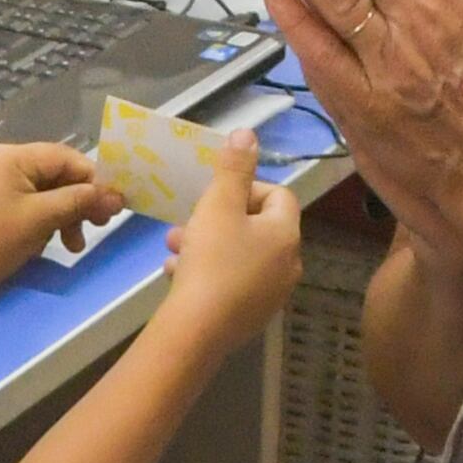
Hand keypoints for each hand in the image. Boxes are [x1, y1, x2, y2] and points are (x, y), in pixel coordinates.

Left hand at [0, 138, 121, 285]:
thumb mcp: (42, 219)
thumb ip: (81, 201)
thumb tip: (118, 196)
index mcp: (7, 155)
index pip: (63, 157)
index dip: (92, 179)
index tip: (112, 205)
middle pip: (54, 173)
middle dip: (77, 202)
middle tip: (98, 227)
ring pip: (43, 189)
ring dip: (63, 215)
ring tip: (73, 244)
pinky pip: (26, 199)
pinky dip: (43, 218)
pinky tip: (51, 241)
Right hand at [155, 137, 302, 357]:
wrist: (198, 329)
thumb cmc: (211, 259)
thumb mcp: (217, 205)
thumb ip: (233, 168)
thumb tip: (247, 133)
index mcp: (286, 234)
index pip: (278, 195)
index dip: (246, 188)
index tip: (215, 196)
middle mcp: (288, 264)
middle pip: (258, 227)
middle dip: (219, 219)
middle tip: (187, 222)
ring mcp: (272, 294)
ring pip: (241, 255)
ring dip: (209, 245)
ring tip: (174, 248)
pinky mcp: (252, 316)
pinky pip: (234, 283)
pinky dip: (211, 273)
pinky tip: (178, 275)